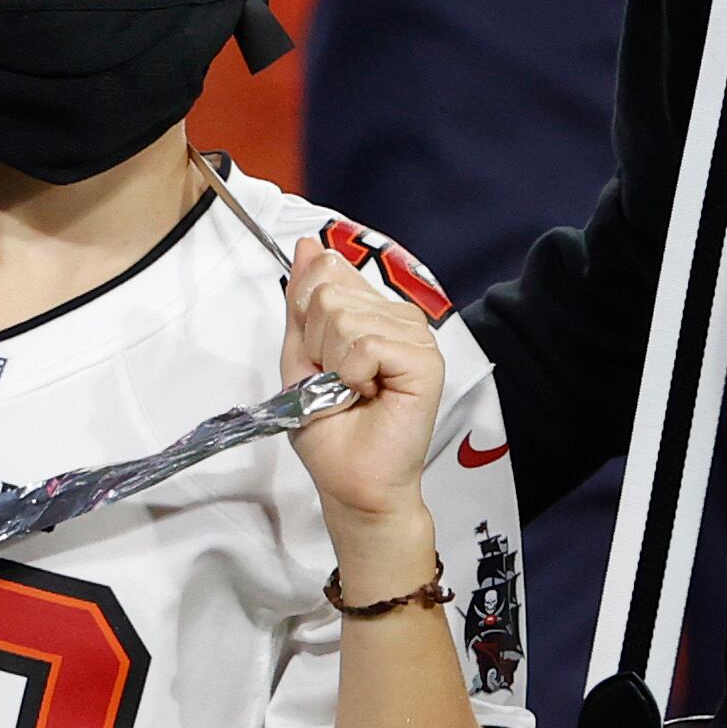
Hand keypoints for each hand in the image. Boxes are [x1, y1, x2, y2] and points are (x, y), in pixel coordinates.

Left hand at [283, 236, 444, 528]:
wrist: (351, 482)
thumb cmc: (331, 432)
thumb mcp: (300, 358)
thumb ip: (303, 304)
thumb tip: (308, 246)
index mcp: (371, 312)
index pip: (328, 269)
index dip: (308, 315)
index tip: (319, 358)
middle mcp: (398, 317)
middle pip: (329, 292)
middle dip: (318, 344)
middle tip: (337, 383)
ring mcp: (415, 336)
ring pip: (345, 316)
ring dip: (334, 364)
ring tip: (354, 392)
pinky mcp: (426, 360)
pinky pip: (367, 344)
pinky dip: (353, 375)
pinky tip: (369, 395)